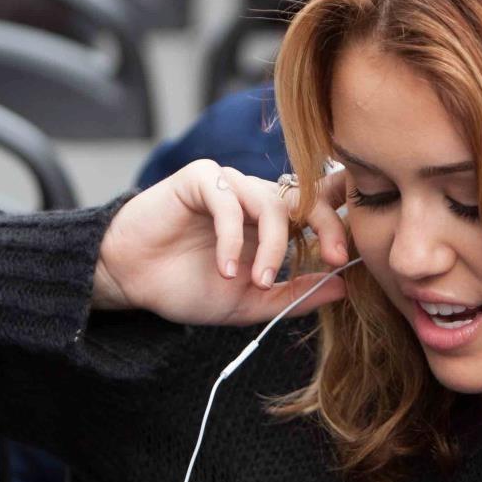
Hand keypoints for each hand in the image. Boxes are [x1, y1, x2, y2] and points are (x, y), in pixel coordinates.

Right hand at [93, 160, 351, 325]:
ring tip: (255, 281)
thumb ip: (292, 295)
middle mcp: (254, 197)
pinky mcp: (200, 179)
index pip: (318, 206)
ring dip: (271, 246)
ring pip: (270, 202)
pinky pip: (229, 202)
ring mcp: (229, 185)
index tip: (350, 254)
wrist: (130, 281)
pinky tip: (224, 268)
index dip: (340, 219)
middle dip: (326, 225)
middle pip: (306, 196)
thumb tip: (344, 287)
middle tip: (332, 258)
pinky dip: (232, 239)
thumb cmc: (185, 288)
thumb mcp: (248, 302)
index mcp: (271, 222)